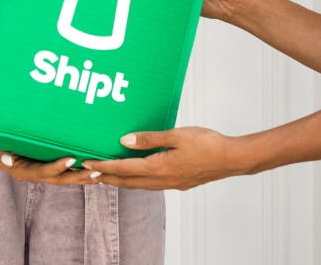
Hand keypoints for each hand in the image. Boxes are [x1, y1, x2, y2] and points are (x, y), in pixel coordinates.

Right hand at [0, 139, 96, 185]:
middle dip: (78, 176)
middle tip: (96, 171)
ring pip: (65, 176)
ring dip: (82, 176)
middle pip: (59, 178)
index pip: (42, 171)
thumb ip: (0, 153)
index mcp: (22, 170)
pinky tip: (94, 169)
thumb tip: (7, 160)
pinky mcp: (47, 164)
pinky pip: (65, 170)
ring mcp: (42, 170)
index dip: (57, 167)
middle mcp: (34, 173)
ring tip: (101, 173)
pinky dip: (79, 170)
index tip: (72, 159)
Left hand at [81, 127, 244, 190]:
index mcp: (159, 167)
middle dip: (108, 178)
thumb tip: (125, 141)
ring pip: (140, 186)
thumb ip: (150, 139)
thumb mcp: (176, 135)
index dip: (105, 167)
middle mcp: (162, 180)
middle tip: (92, 175)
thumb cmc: (207, 144)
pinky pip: (152, 185)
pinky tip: (140, 175)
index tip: (89, 165)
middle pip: (128, 182)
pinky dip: (139, 181)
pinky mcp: (179, 183)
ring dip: (123, 181)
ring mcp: (171, 184)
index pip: (124, 169)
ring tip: (111, 176)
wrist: (231, 159)